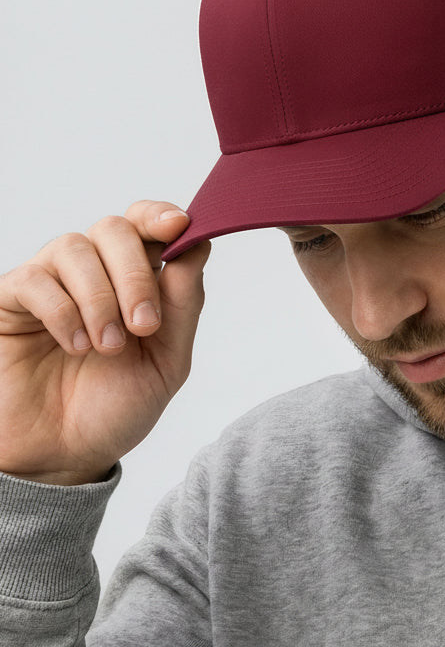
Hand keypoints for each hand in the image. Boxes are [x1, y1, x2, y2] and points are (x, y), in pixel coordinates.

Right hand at [0, 202, 210, 484]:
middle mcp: (94, 272)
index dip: (161, 216)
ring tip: (107, 347)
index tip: (179, 225)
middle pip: (115, 228)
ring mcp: (51, 283)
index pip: (147, 224)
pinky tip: (75, 346)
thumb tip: (198, 244)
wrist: (65, 457)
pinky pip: (34, 279)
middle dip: (135, 274)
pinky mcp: (11, 301)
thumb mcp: (168, 360)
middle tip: (143, 327)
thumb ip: (185, 302)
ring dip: (100, 298)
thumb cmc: (116, 406)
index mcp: (137, 280)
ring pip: (75, 247)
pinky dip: (63, 311)